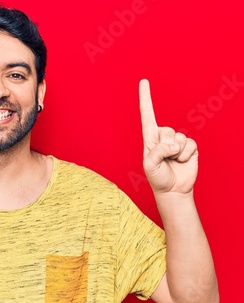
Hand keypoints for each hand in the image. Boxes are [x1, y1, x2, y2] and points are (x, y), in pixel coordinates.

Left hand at [139, 79, 197, 194]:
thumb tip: (173, 144)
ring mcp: (177, 141)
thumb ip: (157, 151)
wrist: (173, 190)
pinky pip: (190, 144)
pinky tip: (182, 162)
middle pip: (166, 130)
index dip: (145, 97)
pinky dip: (186, 155)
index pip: (147, 114)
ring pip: (179, 138)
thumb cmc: (157, 177)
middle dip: (166, 146)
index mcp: (149, 138)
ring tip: (173, 162)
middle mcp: (163, 137)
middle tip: (164, 159)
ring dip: (176, 153)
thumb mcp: (149, 165)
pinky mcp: (190, 147)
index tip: (143, 81)